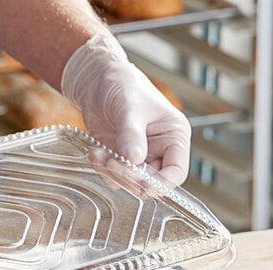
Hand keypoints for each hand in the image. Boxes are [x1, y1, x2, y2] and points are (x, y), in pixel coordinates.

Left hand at [62, 33, 191, 185]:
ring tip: (100, 152)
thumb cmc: (121, 84)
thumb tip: (135, 160)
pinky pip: (113, 177)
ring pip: (130, 182)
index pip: (177, 171)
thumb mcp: (128, 107)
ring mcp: (139, 157)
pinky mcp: (121, 160)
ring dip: (112, 172)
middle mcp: (160, 149)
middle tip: (111, 163)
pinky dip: (102, 168)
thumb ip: (131, 134)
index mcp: (174, 136)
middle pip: (151, 181)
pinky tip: (96, 151)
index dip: (161, 183)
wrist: (95, 82)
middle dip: (130, 177)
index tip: (142, 185)